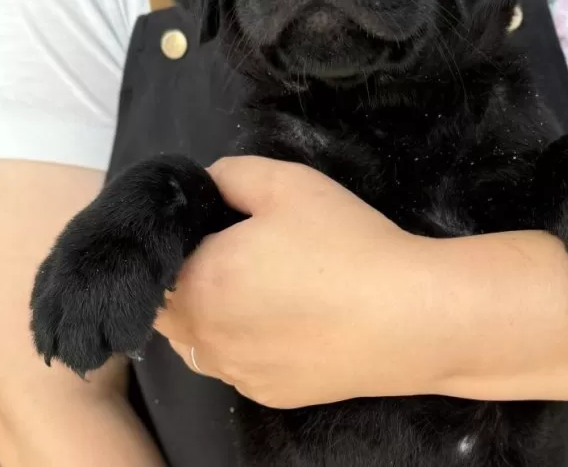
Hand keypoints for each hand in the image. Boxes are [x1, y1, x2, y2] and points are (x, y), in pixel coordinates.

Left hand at [155, 156, 440, 408]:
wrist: (408, 316)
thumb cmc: (344, 243)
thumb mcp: (288, 183)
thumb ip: (231, 173)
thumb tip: (207, 182)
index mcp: (200, 282)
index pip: (158, 263)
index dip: (181, 241)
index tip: (215, 227)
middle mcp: (206, 338)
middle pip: (171, 307)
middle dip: (190, 278)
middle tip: (240, 252)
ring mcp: (237, 373)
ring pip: (201, 341)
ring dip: (215, 314)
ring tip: (264, 289)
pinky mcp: (270, 395)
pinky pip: (238, 365)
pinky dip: (247, 343)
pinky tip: (290, 323)